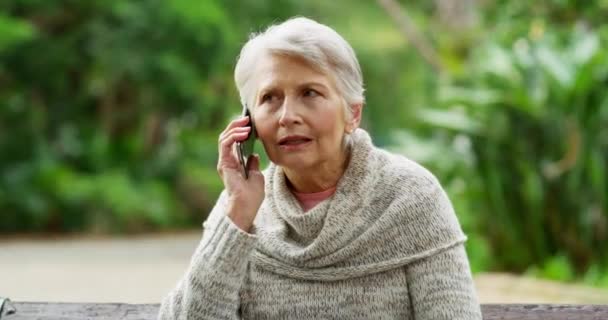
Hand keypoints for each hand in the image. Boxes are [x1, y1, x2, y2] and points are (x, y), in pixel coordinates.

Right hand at [217, 116, 264, 231]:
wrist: (247, 206)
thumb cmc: (252, 195)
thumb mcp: (257, 175)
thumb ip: (253, 164)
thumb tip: (254, 154)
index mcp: (235, 162)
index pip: (234, 141)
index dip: (241, 130)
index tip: (251, 122)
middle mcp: (227, 160)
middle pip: (228, 136)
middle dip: (237, 125)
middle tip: (247, 118)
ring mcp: (224, 161)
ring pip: (224, 137)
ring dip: (235, 128)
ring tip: (246, 123)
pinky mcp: (224, 163)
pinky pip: (225, 144)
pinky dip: (233, 136)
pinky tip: (244, 133)